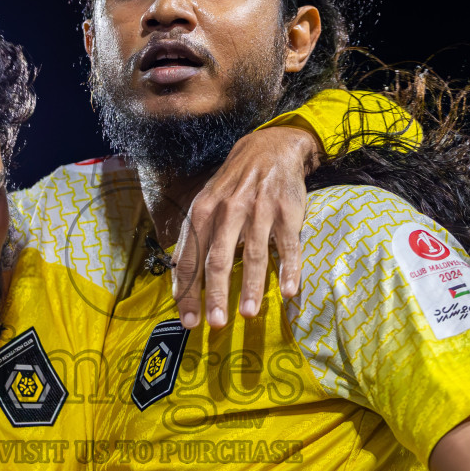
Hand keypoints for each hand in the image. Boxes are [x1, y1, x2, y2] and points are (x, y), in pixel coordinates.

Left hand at [173, 124, 318, 328]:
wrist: (270, 148)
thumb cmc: (234, 185)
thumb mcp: (207, 202)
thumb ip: (195, 237)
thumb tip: (180, 277)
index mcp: (203, 211)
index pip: (190, 257)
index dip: (187, 291)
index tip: (189, 320)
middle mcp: (228, 210)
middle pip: (218, 258)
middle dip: (216, 293)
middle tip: (216, 323)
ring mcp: (259, 209)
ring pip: (253, 254)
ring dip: (251, 286)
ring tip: (249, 314)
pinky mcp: (287, 211)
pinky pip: (288, 244)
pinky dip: (289, 268)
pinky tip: (289, 290)